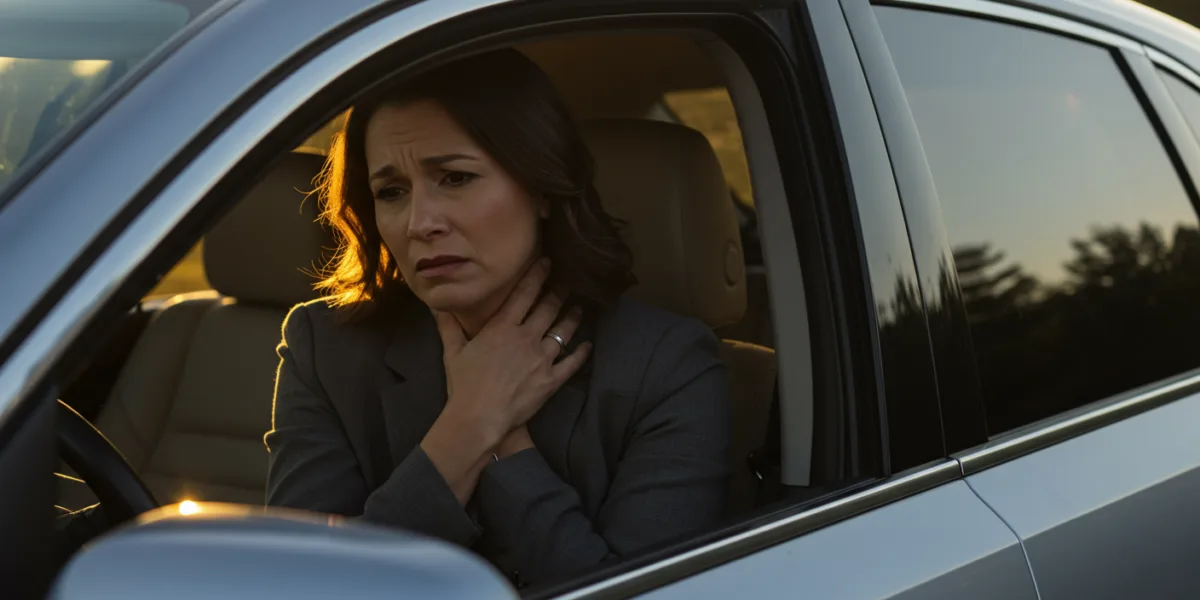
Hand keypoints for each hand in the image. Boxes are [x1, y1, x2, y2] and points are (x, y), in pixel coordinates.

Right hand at [420, 258, 590, 503]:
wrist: (479, 418)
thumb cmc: (463, 385)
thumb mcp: (453, 352)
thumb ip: (448, 326)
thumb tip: (437, 306)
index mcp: (502, 328)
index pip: (524, 294)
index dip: (538, 276)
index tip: (548, 262)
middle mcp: (526, 338)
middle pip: (548, 308)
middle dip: (560, 292)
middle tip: (568, 283)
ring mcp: (542, 358)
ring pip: (563, 331)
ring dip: (572, 317)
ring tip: (579, 308)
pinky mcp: (551, 380)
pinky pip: (571, 363)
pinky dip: (581, 353)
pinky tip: (587, 345)